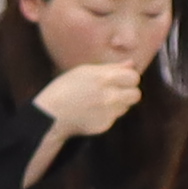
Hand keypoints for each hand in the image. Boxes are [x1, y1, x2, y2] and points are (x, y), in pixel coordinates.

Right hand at [29, 57, 147, 141]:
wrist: (51, 114)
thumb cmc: (65, 88)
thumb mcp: (85, 71)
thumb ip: (111, 68)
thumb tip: (131, 63)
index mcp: (105, 78)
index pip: (134, 77)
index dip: (129, 78)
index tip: (122, 79)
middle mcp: (110, 96)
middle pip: (136, 94)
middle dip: (129, 92)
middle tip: (116, 91)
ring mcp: (108, 113)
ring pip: (126, 107)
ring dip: (118, 104)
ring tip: (99, 101)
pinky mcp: (105, 125)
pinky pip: (114, 118)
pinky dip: (107, 115)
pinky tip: (93, 111)